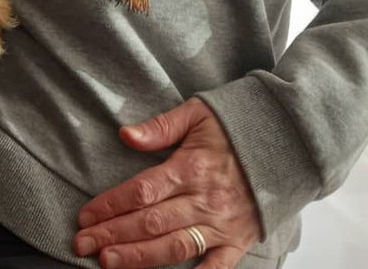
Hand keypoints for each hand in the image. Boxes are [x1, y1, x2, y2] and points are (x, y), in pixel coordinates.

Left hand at [73, 98, 259, 267]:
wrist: (285, 143)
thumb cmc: (235, 126)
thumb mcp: (197, 114)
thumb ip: (161, 127)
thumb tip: (125, 134)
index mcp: (191, 167)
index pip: (142, 190)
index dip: (111, 204)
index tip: (86, 215)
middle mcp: (205, 199)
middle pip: (151, 222)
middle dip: (113, 234)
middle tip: (82, 243)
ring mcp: (222, 224)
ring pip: (174, 247)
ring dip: (139, 257)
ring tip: (108, 262)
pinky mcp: (238, 241)